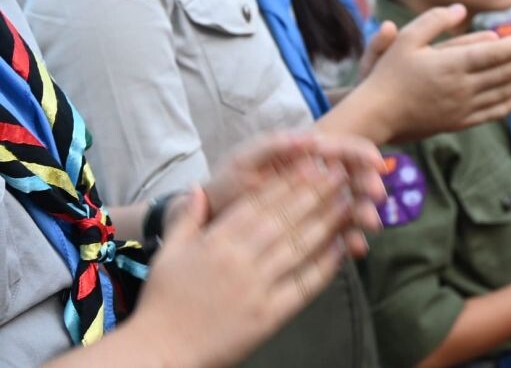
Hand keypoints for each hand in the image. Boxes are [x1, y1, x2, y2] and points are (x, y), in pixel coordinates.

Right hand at [132, 166, 354, 366]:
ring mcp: (256, 288)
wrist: (160, 353)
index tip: (310, 164)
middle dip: (316, 193)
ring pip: (299, 246)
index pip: (259, 202)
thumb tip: (197, 188)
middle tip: (340, 173)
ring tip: (348, 202)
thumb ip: (187, 218)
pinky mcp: (269, 316)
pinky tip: (342, 246)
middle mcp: (239, 260)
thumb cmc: (162, 303)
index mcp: (215, 241)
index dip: (288, 181)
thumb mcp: (167, 254)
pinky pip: (303, 284)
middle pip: (285, 218)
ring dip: (327, 222)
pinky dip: (325, 265)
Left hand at [199, 132, 385, 251]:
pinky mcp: (316, 231)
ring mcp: (319, 205)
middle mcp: (318, 178)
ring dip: (363, 213)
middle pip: (353, 177)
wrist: (213, 220)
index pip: (342, 148)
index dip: (362, 153)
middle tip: (377, 196)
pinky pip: (339, 233)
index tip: (376, 163)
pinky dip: (349, 239)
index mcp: (306, 155)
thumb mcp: (245, 160)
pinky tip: (356, 248)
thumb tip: (308, 138)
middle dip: (368, 185)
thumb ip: (273, 147)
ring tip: (370, 225)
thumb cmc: (228, 183)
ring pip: (351, 205)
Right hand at [353, 4, 510, 141]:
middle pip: (508, 72)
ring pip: (505, 92)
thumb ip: (435, 20)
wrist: (377, 116)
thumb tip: (462, 8)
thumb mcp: (406, 39)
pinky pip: (494, 111)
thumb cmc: (388, 74)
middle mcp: (462, 88)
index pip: (497, 54)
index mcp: (451, 65)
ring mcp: (463, 107)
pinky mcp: (460, 122)